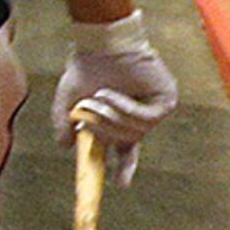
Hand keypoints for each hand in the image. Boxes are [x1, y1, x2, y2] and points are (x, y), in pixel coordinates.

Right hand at [51, 9, 178, 183]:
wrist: (101, 45)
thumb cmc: (86, 68)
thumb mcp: (68, 101)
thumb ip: (64, 124)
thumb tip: (64, 147)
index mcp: (119, 121)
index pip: (126, 151)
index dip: (124, 168)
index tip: (120, 184)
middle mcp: (138, 118)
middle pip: (125, 142)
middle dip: (102, 131)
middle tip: (85, 116)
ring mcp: (153, 109)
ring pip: (135, 132)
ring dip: (111, 116)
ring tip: (98, 97)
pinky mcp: (165, 100)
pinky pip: (146, 118)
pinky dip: (125, 107)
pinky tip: (112, 94)